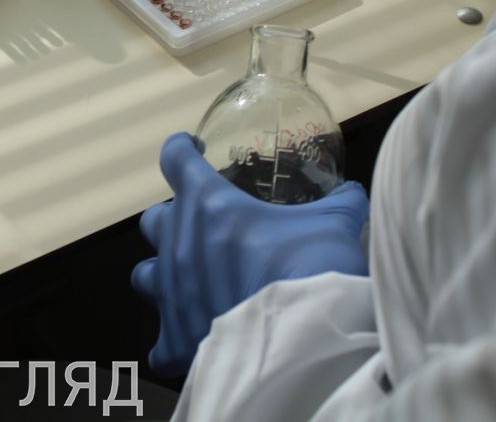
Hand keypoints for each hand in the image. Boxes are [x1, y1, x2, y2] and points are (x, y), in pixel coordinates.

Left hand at [131, 133, 369, 376]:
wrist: (302, 339)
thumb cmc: (310, 268)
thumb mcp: (333, 224)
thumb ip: (339, 203)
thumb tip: (350, 193)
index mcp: (209, 205)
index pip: (175, 159)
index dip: (181, 150)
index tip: (191, 150)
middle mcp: (178, 245)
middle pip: (154, 220)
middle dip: (174, 220)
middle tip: (204, 228)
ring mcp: (171, 294)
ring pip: (145, 275)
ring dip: (165, 274)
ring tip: (193, 283)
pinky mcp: (175, 339)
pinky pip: (161, 345)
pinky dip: (175, 341)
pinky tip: (195, 341)